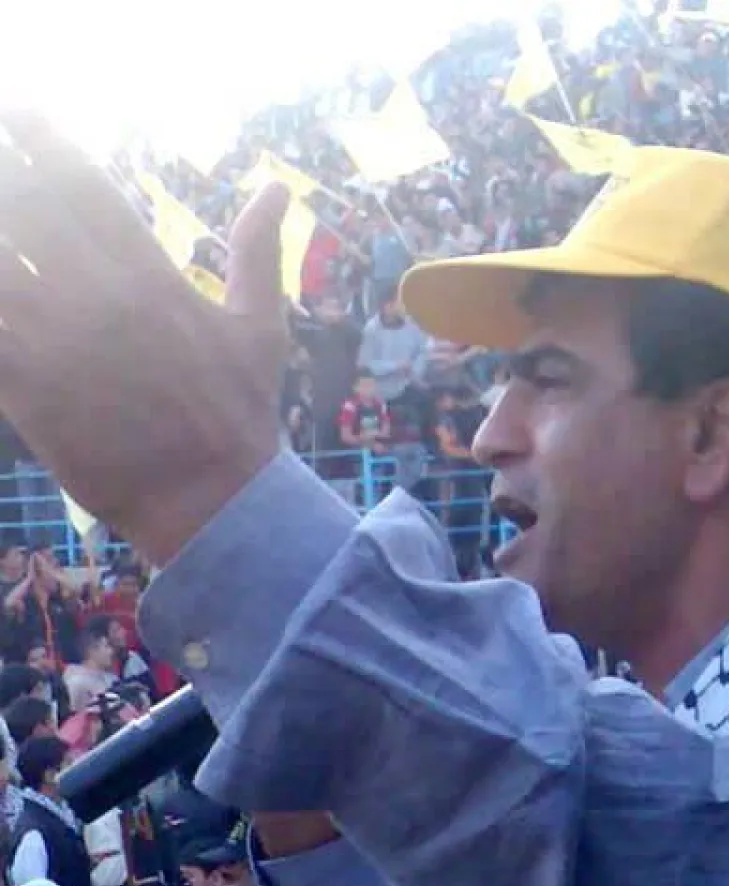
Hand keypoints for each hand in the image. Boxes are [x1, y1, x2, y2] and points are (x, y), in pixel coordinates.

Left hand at [0, 112, 292, 562]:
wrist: (212, 500)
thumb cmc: (240, 413)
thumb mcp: (261, 327)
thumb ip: (258, 250)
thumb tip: (276, 186)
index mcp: (152, 276)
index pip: (82, 186)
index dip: (41, 141)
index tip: (20, 116)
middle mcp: (97, 297)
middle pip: (22, 208)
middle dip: (6, 176)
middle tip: (1, 162)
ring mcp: (55, 341)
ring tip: (0, 230)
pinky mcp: (24, 385)